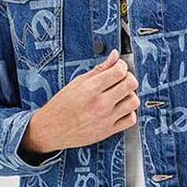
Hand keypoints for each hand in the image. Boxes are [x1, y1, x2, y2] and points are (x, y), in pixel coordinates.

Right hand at [20, 49, 138, 155]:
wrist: (52, 129)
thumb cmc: (61, 106)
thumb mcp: (77, 82)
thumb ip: (99, 69)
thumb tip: (114, 56)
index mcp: (91, 89)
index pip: (120, 71)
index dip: (122, 66)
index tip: (119, 67)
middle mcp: (100, 104)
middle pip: (131, 84)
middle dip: (128, 78)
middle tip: (122, 79)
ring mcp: (106, 119)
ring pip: (134, 101)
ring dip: (130, 95)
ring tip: (121, 95)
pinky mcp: (108, 131)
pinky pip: (131, 119)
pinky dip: (129, 113)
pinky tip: (120, 109)